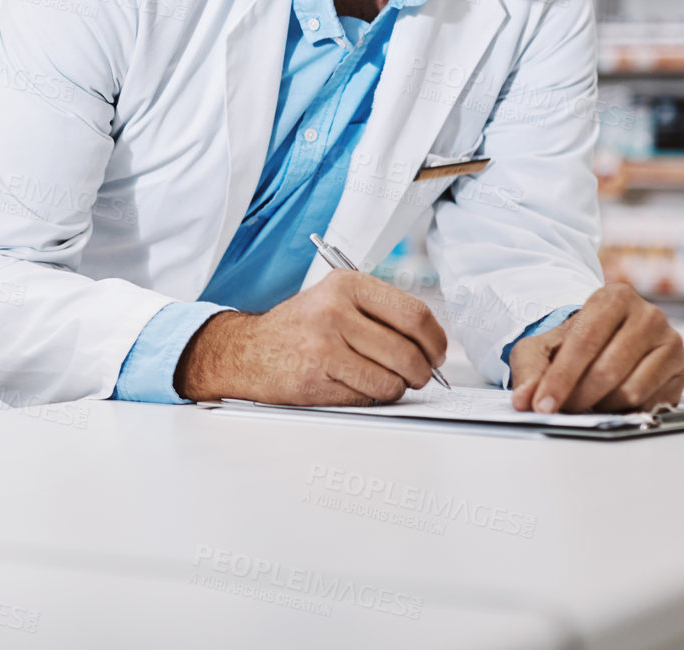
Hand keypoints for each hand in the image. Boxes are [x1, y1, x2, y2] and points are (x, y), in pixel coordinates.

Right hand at [175, 271, 447, 404]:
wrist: (246, 351)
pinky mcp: (316, 376)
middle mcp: (335, 310)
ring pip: (392, 380)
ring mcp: (324, 344)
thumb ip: (381, 315)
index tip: (437, 354)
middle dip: (422, 372)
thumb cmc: (300, 329)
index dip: (436, 341)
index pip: (414, 314)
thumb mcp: (336, 301)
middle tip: (418, 376)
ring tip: (381, 381)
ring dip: (396, 388)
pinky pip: (368, 396)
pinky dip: (370, 398)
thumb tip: (432, 347)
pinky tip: (353, 386)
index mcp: (346, 285)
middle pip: (408, 352)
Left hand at [508, 283, 683, 413]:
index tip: (542, 404)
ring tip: (586, 400)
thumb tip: (523, 399)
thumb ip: (530, 369)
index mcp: (614, 297)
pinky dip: (625, 410)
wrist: (608, 336)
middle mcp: (649, 315)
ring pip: (630, 391)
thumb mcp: (543, 345)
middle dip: (578, 396)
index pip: (584, 343)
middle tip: (561, 408)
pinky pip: (651, 403)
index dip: (560, 379)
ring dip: (600, 405)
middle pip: (608, 370)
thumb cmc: (576, 339)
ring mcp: (671, 341)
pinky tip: (611, 400)